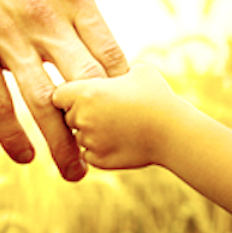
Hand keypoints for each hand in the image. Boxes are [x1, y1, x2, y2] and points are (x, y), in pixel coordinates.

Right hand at [0, 0, 127, 180]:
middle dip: (103, 124)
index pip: (110, 54)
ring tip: (76, 172)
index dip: (122, 92)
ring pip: (45, 103)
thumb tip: (100, 47)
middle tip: (112, 154)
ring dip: (63, 144)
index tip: (124, 115)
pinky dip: (12, 136)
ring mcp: (8, 37)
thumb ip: (80, 9)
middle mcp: (47, 19)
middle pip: (86, 85)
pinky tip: (24, 157)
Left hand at [52, 65, 176, 169]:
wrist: (173, 131)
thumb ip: (114, 72)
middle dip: (80, 114)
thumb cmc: (157, 97)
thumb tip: (108, 73)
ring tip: (117, 127)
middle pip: (68, 116)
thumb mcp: (136, 72)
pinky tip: (120, 141)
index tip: (82, 96)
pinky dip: (100, 150)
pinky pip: (89, 154)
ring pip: (79, 136)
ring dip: (91, 133)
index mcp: (85, 92)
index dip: (69, 95)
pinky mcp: (98, 160)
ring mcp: (89, 141)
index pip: (58, 95)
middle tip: (105, 112)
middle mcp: (81, 117)